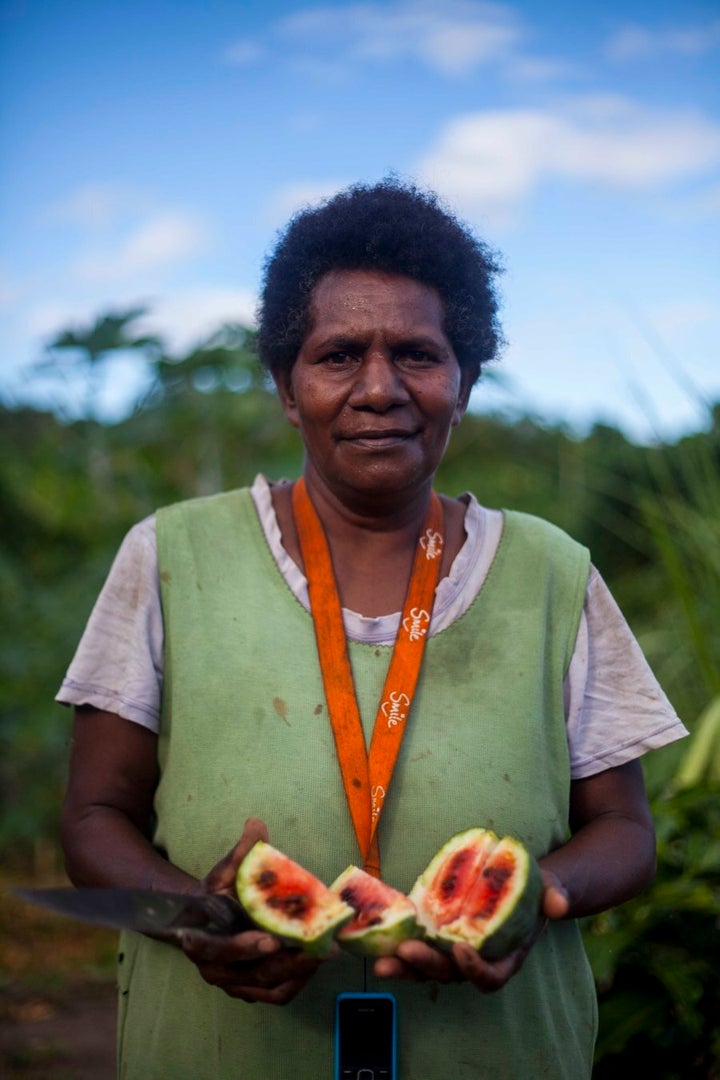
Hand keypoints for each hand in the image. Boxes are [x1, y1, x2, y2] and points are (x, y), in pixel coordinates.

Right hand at [180, 817, 321, 1003]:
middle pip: (251, 973)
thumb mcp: (226, 870)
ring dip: (297, 971)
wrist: (210, 919)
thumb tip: (256, 824)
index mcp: (200, 939)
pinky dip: (298, 981)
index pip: (216, 949)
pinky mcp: (252, 991)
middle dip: (286, 961)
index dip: (242, 947)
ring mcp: (234, 984)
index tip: (270, 939)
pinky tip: (316, 962)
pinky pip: (278, 994)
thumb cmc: (219, 893)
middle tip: (316, 948)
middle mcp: (215, 969)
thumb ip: (242, 851)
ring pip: (268, 985)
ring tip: (325, 952)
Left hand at [373, 869, 567, 993]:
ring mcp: (452, 950)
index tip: (460, 949)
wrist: (518, 881)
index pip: (491, 977)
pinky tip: (379, 940)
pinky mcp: (435, 935)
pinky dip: (397, 947)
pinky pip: (415, 947)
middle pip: (451, 975)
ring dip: (404, 967)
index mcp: (506, 957)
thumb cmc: (535, 889)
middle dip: (428, 966)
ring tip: (383, 962)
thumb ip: (556, 895)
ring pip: (427, 968)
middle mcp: (476, 960)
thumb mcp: (550, 888)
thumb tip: (559, 905)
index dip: (475, 969)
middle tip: (406, 951)